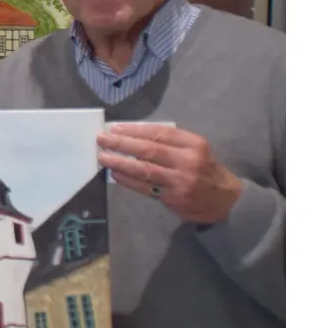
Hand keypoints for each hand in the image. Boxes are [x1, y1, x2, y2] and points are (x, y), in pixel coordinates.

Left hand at [97, 125, 242, 224]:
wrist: (225, 200)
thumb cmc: (204, 169)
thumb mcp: (195, 149)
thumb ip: (170, 142)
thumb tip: (132, 134)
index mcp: (194, 144)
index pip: (159, 133)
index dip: (135, 130)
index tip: (115, 128)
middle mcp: (188, 161)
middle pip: (149, 150)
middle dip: (122, 144)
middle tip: (102, 139)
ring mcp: (180, 181)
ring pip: (144, 169)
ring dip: (120, 162)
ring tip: (104, 157)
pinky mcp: (174, 198)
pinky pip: (145, 187)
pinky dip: (128, 180)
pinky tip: (116, 174)